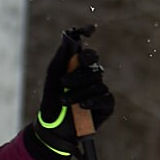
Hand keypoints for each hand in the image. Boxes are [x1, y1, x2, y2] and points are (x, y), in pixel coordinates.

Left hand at [23, 26, 113, 159]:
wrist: (54, 128)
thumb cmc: (52, 101)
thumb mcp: (52, 77)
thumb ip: (61, 57)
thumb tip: (68, 36)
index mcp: (78, 67)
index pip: (85, 49)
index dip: (87, 36)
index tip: (89, 30)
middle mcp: (91, 75)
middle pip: (92, 64)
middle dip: (77, 73)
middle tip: (63, 82)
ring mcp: (100, 89)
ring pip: (96, 82)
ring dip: (77, 93)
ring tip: (65, 102)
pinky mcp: (107, 105)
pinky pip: (104, 97)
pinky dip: (92, 101)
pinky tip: (81, 106)